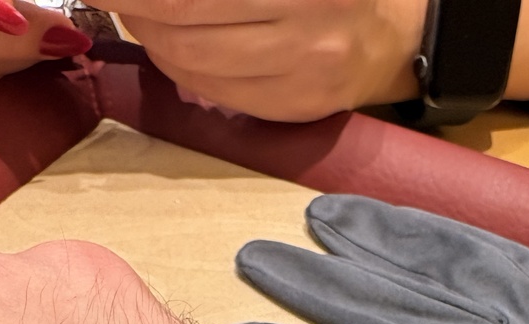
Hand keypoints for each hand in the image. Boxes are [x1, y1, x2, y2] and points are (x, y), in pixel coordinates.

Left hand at [117, 0, 426, 121]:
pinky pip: (217, 92)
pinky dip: (182, 69)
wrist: (396, 30)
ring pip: (192, 59)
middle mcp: (307, 16)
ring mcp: (303, 69)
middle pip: (183, 16)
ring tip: (140, 15)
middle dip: (132, 4)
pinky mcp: (298, 107)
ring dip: (150, 38)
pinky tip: (175, 48)